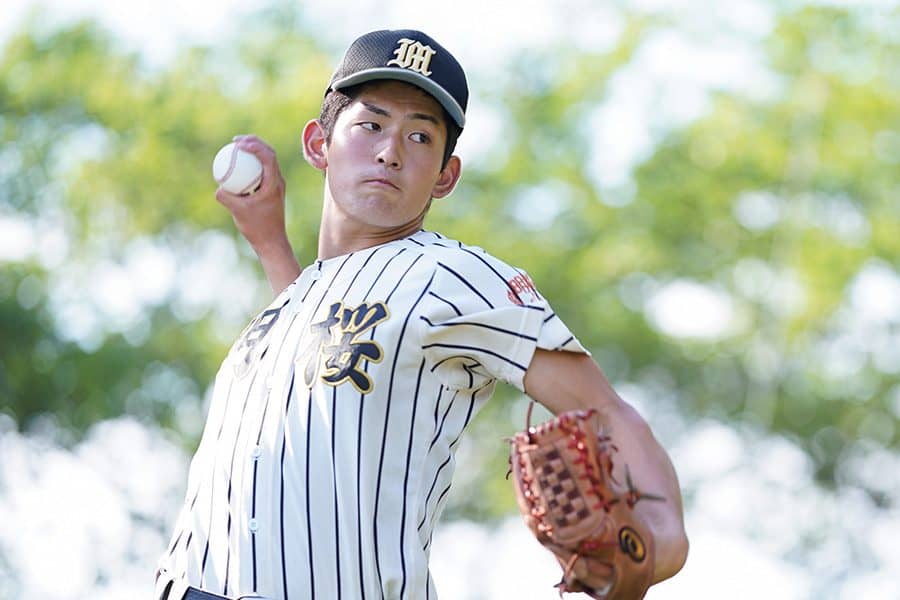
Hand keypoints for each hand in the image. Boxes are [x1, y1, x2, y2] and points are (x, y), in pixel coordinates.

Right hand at [216, 134, 300, 293]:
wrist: (271, 241)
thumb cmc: (257, 227)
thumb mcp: (238, 211)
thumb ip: (226, 197)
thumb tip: (218, 186)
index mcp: (274, 183)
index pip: (268, 156)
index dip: (254, 145)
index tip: (238, 143)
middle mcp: (278, 181)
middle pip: (269, 153)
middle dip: (254, 142)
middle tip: (236, 140)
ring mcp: (276, 184)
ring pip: (267, 161)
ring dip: (254, 151)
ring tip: (236, 147)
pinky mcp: (271, 189)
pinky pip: (261, 171)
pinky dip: (250, 165)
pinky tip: (236, 167)